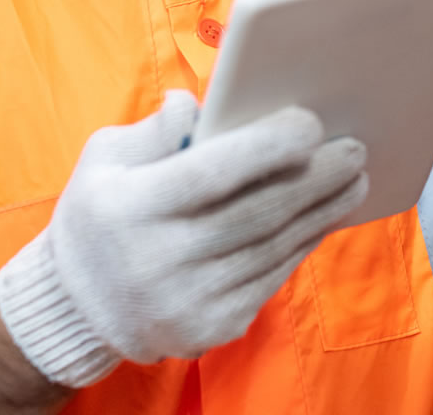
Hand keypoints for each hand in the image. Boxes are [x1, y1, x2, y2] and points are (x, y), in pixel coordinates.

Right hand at [0, 91, 368, 386]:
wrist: (78, 305)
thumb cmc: (100, 213)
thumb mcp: (104, 158)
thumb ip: (154, 129)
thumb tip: (200, 104)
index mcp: (132, 209)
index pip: (212, 173)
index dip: (267, 146)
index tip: (310, 122)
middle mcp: (160, 261)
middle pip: (258, 212)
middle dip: (315, 177)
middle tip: (354, 148)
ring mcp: (189, 302)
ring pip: (274, 247)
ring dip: (322, 210)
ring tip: (354, 178)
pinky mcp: (211, 328)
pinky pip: (271, 278)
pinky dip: (302, 244)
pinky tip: (323, 217)